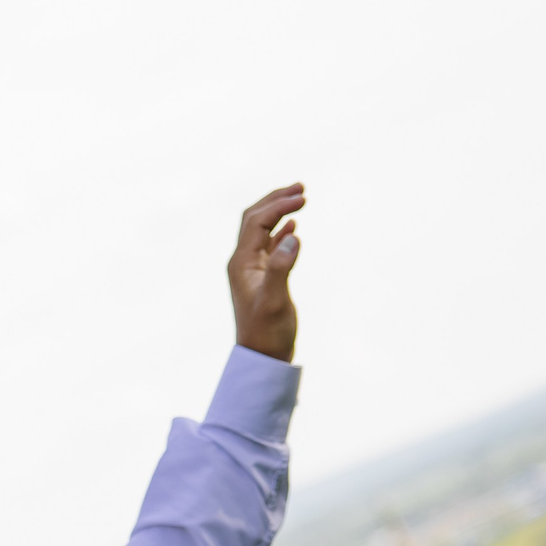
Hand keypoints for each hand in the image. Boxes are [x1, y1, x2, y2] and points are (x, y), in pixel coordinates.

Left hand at [229, 184, 303, 361]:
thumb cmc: (268, 333)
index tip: (304, 197)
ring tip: (300, 197)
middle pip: (255, 219)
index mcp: (241, 263)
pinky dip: (281, 231)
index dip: (279, 205)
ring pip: (262, 230)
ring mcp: (252, 270)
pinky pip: (269, 246)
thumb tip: (292, 235)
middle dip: (276, 199)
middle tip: (301, 187)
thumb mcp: (275, 300)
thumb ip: (281, 267)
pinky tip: (293, 227)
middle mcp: (242, 262)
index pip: (257, 222)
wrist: (264, 358)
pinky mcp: (263, 278)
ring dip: (279, 211)